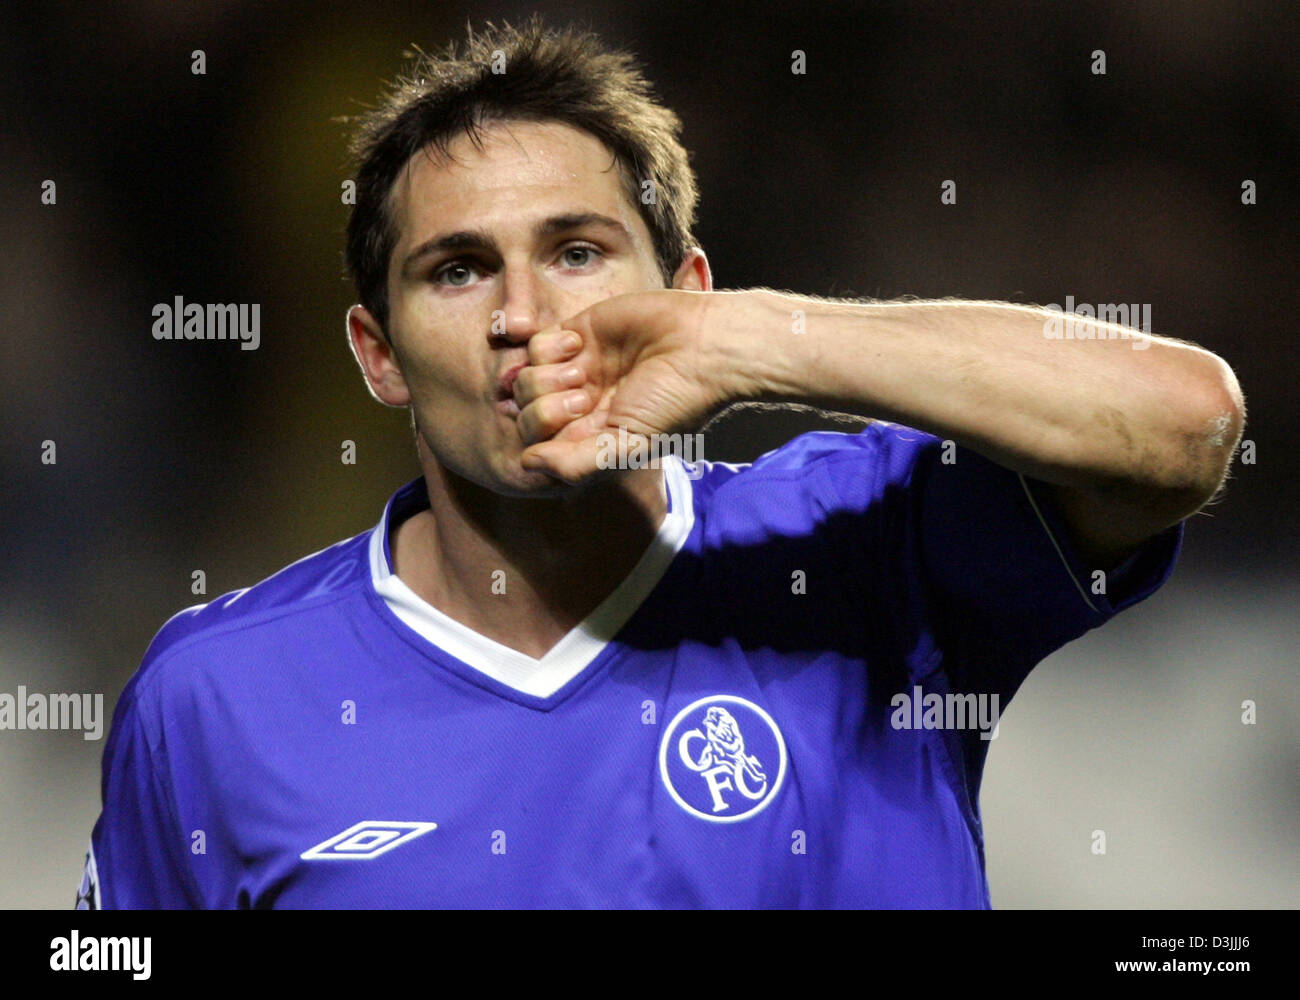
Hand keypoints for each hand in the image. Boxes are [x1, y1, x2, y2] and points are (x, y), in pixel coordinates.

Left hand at [513, 289, 740, 483]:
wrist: (701, 346)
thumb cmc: (673, 402)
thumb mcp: (628, 447)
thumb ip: (575, 464)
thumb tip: (527, 463)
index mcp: (591, 438)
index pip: (540, 448)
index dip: (544, 440)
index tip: (579, 428)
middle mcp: (579, 407)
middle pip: (525, 415)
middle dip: (547, 409)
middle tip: (585, 399)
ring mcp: (575, 370)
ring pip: (524, 381)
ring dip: (549, 378)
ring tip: (586, 373)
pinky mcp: (575, 333)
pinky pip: (533, 346)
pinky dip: (550, 348)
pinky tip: (580, 346)